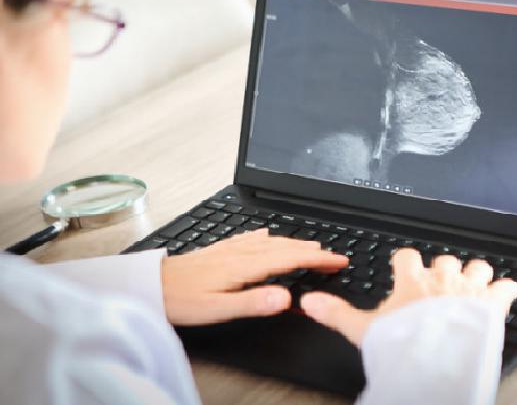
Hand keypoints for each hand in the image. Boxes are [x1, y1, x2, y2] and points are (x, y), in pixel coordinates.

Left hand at [161, 229, 347, 325]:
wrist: (151, 286)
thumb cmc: (181, 300)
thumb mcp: (219, 309)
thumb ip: (254, 302)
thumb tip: (286, 297)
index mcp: (245, 266)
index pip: (290, 259)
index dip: (317, 259)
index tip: (338, 261)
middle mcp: (241, 253)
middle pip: (285, 247)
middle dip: (312, 251)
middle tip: (334, 256)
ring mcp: (230, 249)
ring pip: (270, 242)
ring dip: (294, 243)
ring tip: (311, 246)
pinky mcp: (220, 250)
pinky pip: (250, 239)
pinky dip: (266, 237)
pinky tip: (266, 235)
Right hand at [300, 248, 516, 346]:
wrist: (435, 361)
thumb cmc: (400, 345)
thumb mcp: (362, 331)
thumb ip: (337, 313)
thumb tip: (307, 302)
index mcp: (412, 281)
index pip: (407, 257)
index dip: (406, 263)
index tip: (405, 269)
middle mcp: (442, 278)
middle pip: (445, 260)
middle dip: (443, 271)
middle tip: (440, 288)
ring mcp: (469, 288)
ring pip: (477, 267)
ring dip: (475, 276)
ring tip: (472, 288)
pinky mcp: (493, 303)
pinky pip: (507, 286)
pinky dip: (506, 290)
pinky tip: (503, 296)